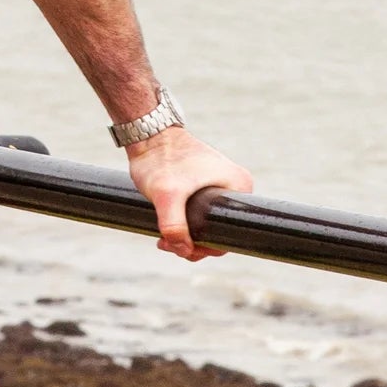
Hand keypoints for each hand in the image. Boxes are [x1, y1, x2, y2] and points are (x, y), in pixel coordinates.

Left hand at [127, 128, 253, 260]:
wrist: (148, 135)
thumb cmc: (162, 158)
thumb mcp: (167, 194)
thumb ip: (174, 225)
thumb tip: (183, 250)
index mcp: (238, 186)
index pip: (231, 232)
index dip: (208, 247)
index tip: (184, 247)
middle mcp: (234, 188)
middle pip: (219, 232)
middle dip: (193, 244)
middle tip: (168, 244)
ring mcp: (219, 188)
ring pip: (207, 227)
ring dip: (186, 238)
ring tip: (164, 239)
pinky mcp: (204, 189)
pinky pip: (199, 217)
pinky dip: (183, 227)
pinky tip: (165, 233)